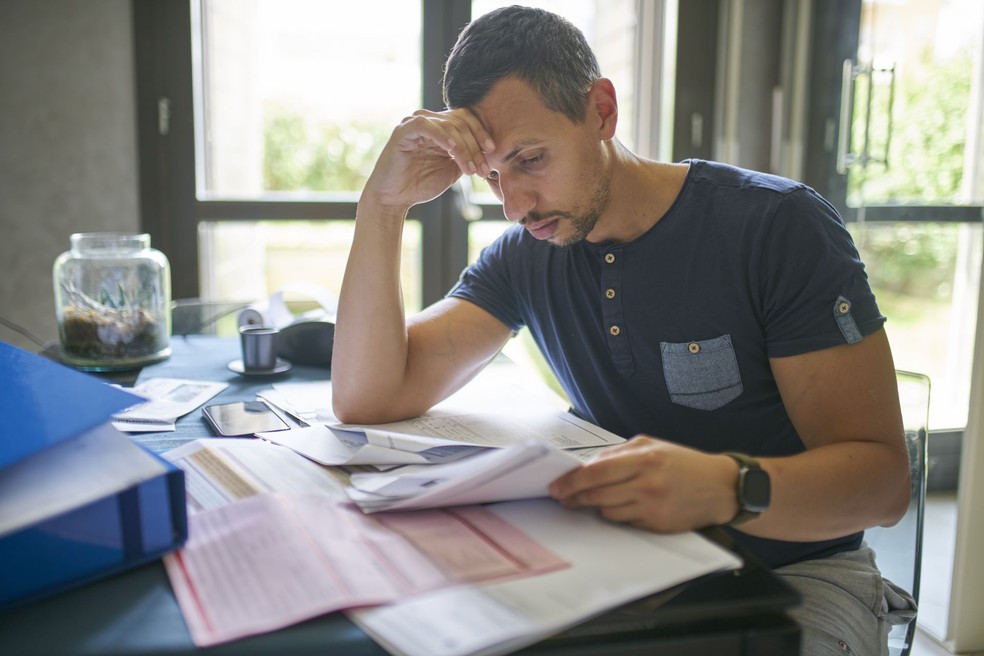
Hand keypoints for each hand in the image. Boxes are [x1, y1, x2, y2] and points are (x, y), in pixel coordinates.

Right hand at [364, 108, 494, 210]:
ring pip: (447, 125)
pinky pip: (426, 126)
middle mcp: (429, 121)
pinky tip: (452, 150)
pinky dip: (442, 136)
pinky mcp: (403, 131)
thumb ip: (467, 156)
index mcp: (441, 127)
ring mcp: (415, 123)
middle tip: (483, 168)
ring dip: (463, 147)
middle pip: (460, 122)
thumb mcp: (452, 169)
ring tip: (470, 169)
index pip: (466, 120)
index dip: (481, 133)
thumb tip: (489, 152)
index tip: (493, 152)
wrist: (395, 198)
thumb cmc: (421, 184)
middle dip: (475, 146)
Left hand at [548, 436, 739, 532]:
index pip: (596, 472)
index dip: (571, 481)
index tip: (556, 486)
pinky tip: (623, 507)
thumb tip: (587, 465)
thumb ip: (619, 453)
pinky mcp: (658, 525)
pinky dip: (619, 515)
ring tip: (595, 500)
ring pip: (608, 511)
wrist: (721, 487)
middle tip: (562, 499)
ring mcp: (652, 507)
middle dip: (574, 497)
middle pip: (596, 494)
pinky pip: (625, 523)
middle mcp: (647, 484)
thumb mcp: (652, 446)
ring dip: (597, 507)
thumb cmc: (684, 463)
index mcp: (644, 459)